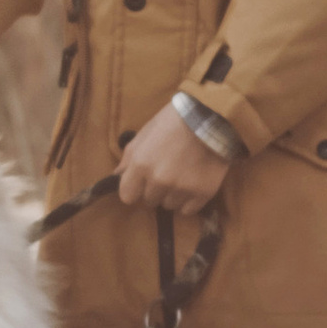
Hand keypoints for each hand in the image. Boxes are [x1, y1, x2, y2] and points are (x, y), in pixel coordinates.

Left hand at [117, 100, 231, 214]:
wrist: (210, 117)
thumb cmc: (173, 121)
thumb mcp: (144, 134)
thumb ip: (129, 157)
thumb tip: (117, 176)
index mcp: (141, 165)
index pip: (127, 196)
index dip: (134, 189)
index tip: (141, 183)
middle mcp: (159, 180)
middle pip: (150, 201)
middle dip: (155, 190)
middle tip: (167, 174)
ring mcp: (181, 189)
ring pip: (169, 205)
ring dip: (173, 195)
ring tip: (183, 177)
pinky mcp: (202, 193)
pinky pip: (188, 210)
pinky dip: (189, 201)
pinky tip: (193, 185)